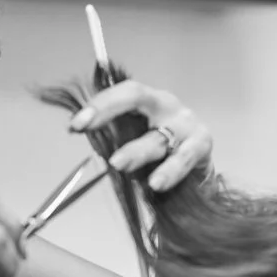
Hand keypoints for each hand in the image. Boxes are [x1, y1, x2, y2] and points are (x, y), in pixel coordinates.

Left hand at [68, 80, 212, 191]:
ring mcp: (185, 123)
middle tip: (85, 127)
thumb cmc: (159, 157)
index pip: (121, 93)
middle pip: (137, 98)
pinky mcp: (201, 144)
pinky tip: (156, 183)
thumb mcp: (132, 143)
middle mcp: (165, 105)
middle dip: (107, 109)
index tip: (74, 124)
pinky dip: (170, 171)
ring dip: (137, 151)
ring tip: (118, 164)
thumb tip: (83, 135)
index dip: (98, 104)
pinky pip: (183, 157)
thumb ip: (112, 138)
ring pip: (157, 136)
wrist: (197, 177)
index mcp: (146, 101)